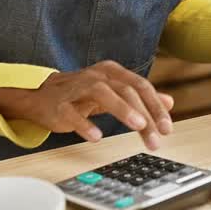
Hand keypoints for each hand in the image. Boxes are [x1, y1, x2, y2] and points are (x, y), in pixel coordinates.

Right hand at [0, 61, 173, 150]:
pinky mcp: (60, 105)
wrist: (41, 95)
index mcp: (111, 72)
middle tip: (157, 137)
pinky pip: (73, 113)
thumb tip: (169, 102)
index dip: (156, 106)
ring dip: (123, 110)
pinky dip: (85, 125)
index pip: (140, 86)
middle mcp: (96, 76)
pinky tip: (96, 137)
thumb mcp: (113, 92)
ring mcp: (77, 88)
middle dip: (145, 114)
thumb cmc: (81, 94)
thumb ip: (140, 97)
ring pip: (102, 94)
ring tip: (138, 125)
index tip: (167, 128)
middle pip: (126, 90)